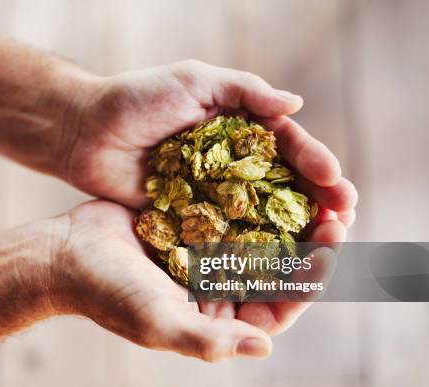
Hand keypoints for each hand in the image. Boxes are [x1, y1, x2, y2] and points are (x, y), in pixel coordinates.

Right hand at [46, 200, 340, 361]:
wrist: (64, 252)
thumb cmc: (106, 291)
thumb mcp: (155, 319)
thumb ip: (207, 339)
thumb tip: (264, 347)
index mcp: (216, 318)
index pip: (278, 307)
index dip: (309, 282)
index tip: (330, 251)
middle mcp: (218, 288)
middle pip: (278, 268)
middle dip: (311, 243)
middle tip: (338, 213)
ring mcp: (207, 253)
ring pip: (263, 235)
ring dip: (291, 215)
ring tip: (318, 189)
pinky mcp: (195, 222)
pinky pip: (236, 208)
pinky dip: (256, 193)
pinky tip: (274, 170)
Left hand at [63, 60, 356, 224]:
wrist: (84, 132)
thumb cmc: (136, 98)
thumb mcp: (193, 81)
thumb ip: (244, 91)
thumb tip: (296, 105)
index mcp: (239, 129)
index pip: (288, 148)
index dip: (315, 165)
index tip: (335, 182)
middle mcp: (231, 165)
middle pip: (284, 187)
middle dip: (317, 202)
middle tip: (344, 219)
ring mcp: (212, 195)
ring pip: (262, 216)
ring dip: (295, 232)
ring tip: (324, 245)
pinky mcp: (190, 219)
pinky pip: (226, 236)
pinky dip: (252, 250)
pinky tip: (275, 264)